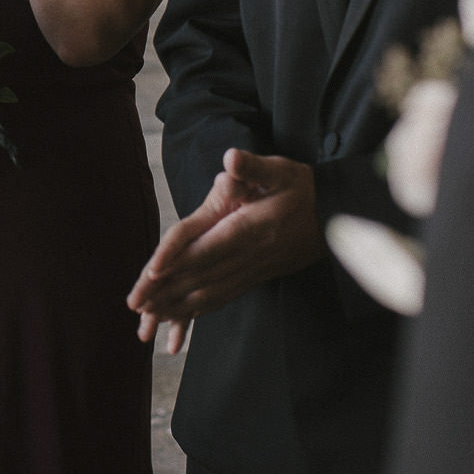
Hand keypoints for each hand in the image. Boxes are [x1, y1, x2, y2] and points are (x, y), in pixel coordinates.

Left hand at [127, 149, 323, 353]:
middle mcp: (249, 255)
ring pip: (210, 292)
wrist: (337, 217)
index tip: (152, 271)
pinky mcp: (257, 277)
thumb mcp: (282, 170)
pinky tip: (182, 316)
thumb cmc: (303, 188)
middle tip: (135, 302)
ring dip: (178, 304)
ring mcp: (253, 270)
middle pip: (200, 275)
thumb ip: (254, 166)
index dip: (178, 257)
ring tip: (148, 314)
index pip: (207, 246)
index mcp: (249, 228)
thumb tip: (231, 157)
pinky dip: (200, 308)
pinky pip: (225, 296)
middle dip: (166, 290)